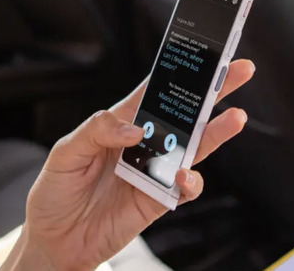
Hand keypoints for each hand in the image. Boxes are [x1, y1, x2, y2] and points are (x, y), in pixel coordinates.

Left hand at [2, 60, 254, 270]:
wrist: (54, 241)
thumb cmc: (56, 192)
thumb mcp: (66, 152)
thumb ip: (98, 131)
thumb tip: (135, 129)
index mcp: (121, 123)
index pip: (154, 90)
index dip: (177, 70)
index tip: (200, 51)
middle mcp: (143, 143)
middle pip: (184, 112)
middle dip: (213, 91)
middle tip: (239, 70)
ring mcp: (154, 170)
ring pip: (194, 146)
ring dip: (216, 132)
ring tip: (236, 117)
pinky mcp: (158, 199)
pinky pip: (185, 188)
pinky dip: (191, 181)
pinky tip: (186, 175)